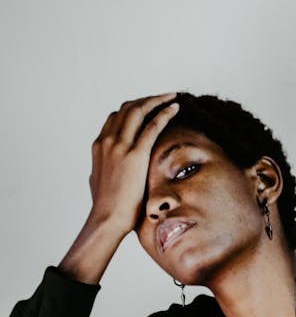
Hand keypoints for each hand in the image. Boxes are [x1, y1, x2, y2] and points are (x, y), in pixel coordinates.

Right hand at [58, 94, 179, 284]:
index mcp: (99, 145)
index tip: (149, 109)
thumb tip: (105, 170)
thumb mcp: (99, 181)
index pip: (116, 116)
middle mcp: (108, 140)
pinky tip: (175, 108)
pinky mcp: (134, 154)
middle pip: (127, 108)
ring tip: (172, 97)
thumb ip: (103, 169)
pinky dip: (164, 112)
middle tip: (163, 98)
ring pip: (138, 110)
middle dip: (147, 99)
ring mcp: (119, 145)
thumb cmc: (106, 207)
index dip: (133, 109)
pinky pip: (151, 125)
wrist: (106, 219)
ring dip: (157, 100)